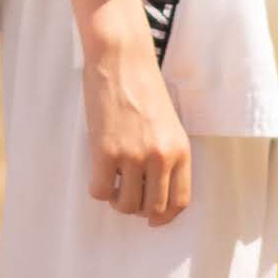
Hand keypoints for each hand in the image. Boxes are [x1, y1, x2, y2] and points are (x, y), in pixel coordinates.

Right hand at [63, 0, 191, 225]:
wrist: (121, 59)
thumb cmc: (143, 88)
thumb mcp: (168, 124)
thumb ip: (166, 155)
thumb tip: (154, 191)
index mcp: (181, 150)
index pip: (179, 201)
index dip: (164, 216)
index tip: (152, 218)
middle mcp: (161, 157)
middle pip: (151, 208)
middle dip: (138, 208)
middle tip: (126, 194)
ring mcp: (133, 156)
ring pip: (125, 204)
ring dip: (116, 199)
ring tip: (111, 181)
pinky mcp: (106, 151)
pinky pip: (100, 191)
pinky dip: (97, 189)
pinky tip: (97, 172)